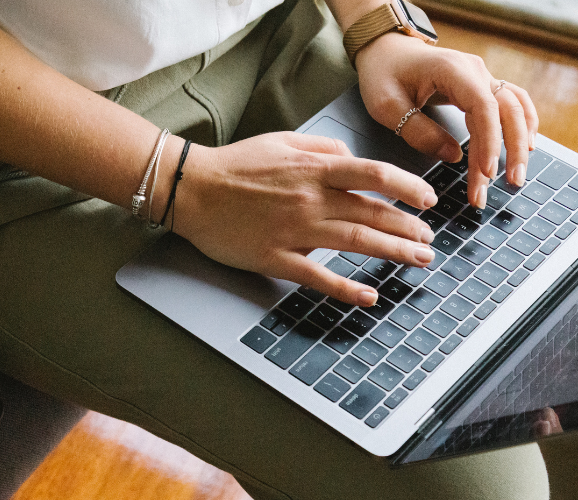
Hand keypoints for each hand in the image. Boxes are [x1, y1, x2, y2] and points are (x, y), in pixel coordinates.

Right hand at [175, 132, 436, 306]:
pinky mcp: (275, 257)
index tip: (428, 199)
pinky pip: (318, 276)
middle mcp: (310, 199)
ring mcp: (295, 230)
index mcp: (313, 169)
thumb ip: (321, 147)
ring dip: (393, 252)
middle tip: (429, 240)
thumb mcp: (281, 140)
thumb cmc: (234, 165)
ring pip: (356, 241)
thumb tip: (351, 157)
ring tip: (418, 259)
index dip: (408, 187)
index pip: (374, 175)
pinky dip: (347, 288)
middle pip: (373, 213)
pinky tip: (369, 295)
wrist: (191, 189)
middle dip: (409, 227)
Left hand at [356, 33, 538, 207]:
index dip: (489, 140)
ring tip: (516, 175)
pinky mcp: (480, 86)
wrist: (386, 50)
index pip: (483, 107)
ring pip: (513, 109)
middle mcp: (474, 71)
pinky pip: (511, 104)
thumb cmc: (383, 74)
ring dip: (519, 141)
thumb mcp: (386, 105)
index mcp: (451, 70)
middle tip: (511, 183)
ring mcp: (481, 77)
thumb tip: (453, 156)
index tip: (487, 171)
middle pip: (507, 109)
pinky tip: (525, 147)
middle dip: (512, 149)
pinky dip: (521, 124)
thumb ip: (418, 131)